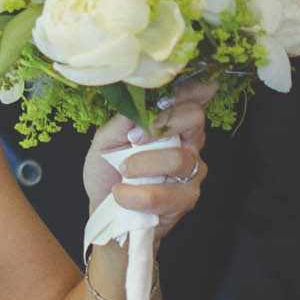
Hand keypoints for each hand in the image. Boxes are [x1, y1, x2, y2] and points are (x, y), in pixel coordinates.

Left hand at [80, 86, 212, 236]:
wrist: (106, 209)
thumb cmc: (109, 171)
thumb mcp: (106, 140)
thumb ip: (123, 121)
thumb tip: (137, 103)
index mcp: (173, 124)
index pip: (190, 98)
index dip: (187, 89)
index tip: (163, 96)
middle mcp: (190, 144)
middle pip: (193, 118)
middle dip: (159, 125)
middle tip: (132, 140)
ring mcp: (192, 172)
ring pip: (178, 158)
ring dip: (142, 165)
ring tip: (122, 173)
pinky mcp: (186, 200)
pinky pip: (164, 194)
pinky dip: (136, 195)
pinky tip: (122, 194)